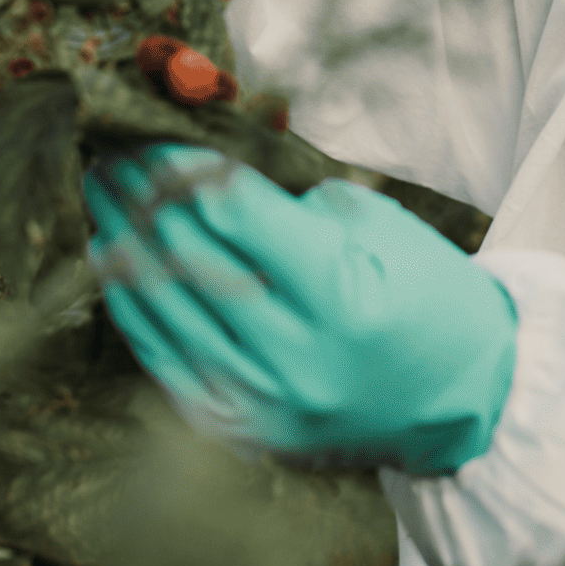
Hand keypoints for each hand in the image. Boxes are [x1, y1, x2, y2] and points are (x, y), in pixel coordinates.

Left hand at [84, 146, 517, 473]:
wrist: (464, 397)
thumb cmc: (428, 294)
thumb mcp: (381, 227)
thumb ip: (293, 202)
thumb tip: (206, 167)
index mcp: (341, 295)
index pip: (233, 215)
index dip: (183, 167)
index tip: (154, 133)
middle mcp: (296, 356)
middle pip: (190, 257)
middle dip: (144, 195)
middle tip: (113, 151)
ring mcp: (264, 403)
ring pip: (166, 308)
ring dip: (123, 242)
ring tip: (100, 193)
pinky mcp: (244, 432)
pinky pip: (166, 360)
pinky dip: (134, 305)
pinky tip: (111, 259)